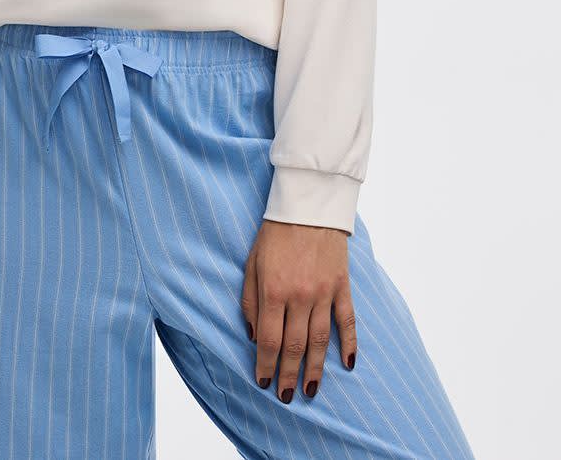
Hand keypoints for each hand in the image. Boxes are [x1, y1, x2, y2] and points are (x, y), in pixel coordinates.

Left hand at [241, 219, 357, 402]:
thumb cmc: (275, 234)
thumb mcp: (252, 263)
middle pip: (295, 346)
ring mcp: (324, 292)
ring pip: (320, 340)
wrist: (308, 206)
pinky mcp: (342, 287)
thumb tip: (254, 335)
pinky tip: (347, 365)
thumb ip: (250, 300)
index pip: (269, 339)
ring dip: (315, 368)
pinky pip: (348, 321)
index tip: (263, 381)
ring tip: (309, 390)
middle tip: (286, 395)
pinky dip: (349, 344)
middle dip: (288, 374)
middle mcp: (300, 296)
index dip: (266, 364)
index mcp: (273, 289)